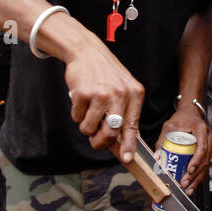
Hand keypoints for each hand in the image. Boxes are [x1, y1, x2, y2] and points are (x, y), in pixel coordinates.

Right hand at [65, 46, 144, 163]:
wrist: (87, 52)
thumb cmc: (106, 74)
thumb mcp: (124, 89)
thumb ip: (124, 112)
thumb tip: (120, 142)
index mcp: (135, 94)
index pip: (132, 126)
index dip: (128, 145)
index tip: (127, 158)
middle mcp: (120, 94)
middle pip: (110, 133)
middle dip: (100, 142)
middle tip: (95, 140)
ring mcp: (101, 94)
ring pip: (90, 128)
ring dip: (86, 125)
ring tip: (89, 110)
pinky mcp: (83, 93)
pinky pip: (77, 117)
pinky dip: (76, 113)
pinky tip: (81, 99)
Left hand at [156, 103, 211, 194]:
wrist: (190, 112)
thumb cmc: (182, 117)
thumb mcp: (169, 125)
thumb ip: (162, 139)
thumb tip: (157, 156)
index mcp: (201, 130)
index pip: (202, 148)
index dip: (196, 161)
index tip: (189, 170)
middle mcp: (208, 138)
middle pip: (205, 160)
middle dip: (195, 175)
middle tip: (185, 183)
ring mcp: (209, 145)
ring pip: (206, 165)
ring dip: (197, 179)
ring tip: (189, 189)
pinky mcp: (207, 151)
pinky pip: (204, 166)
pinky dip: (198, 176)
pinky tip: (192, 184)